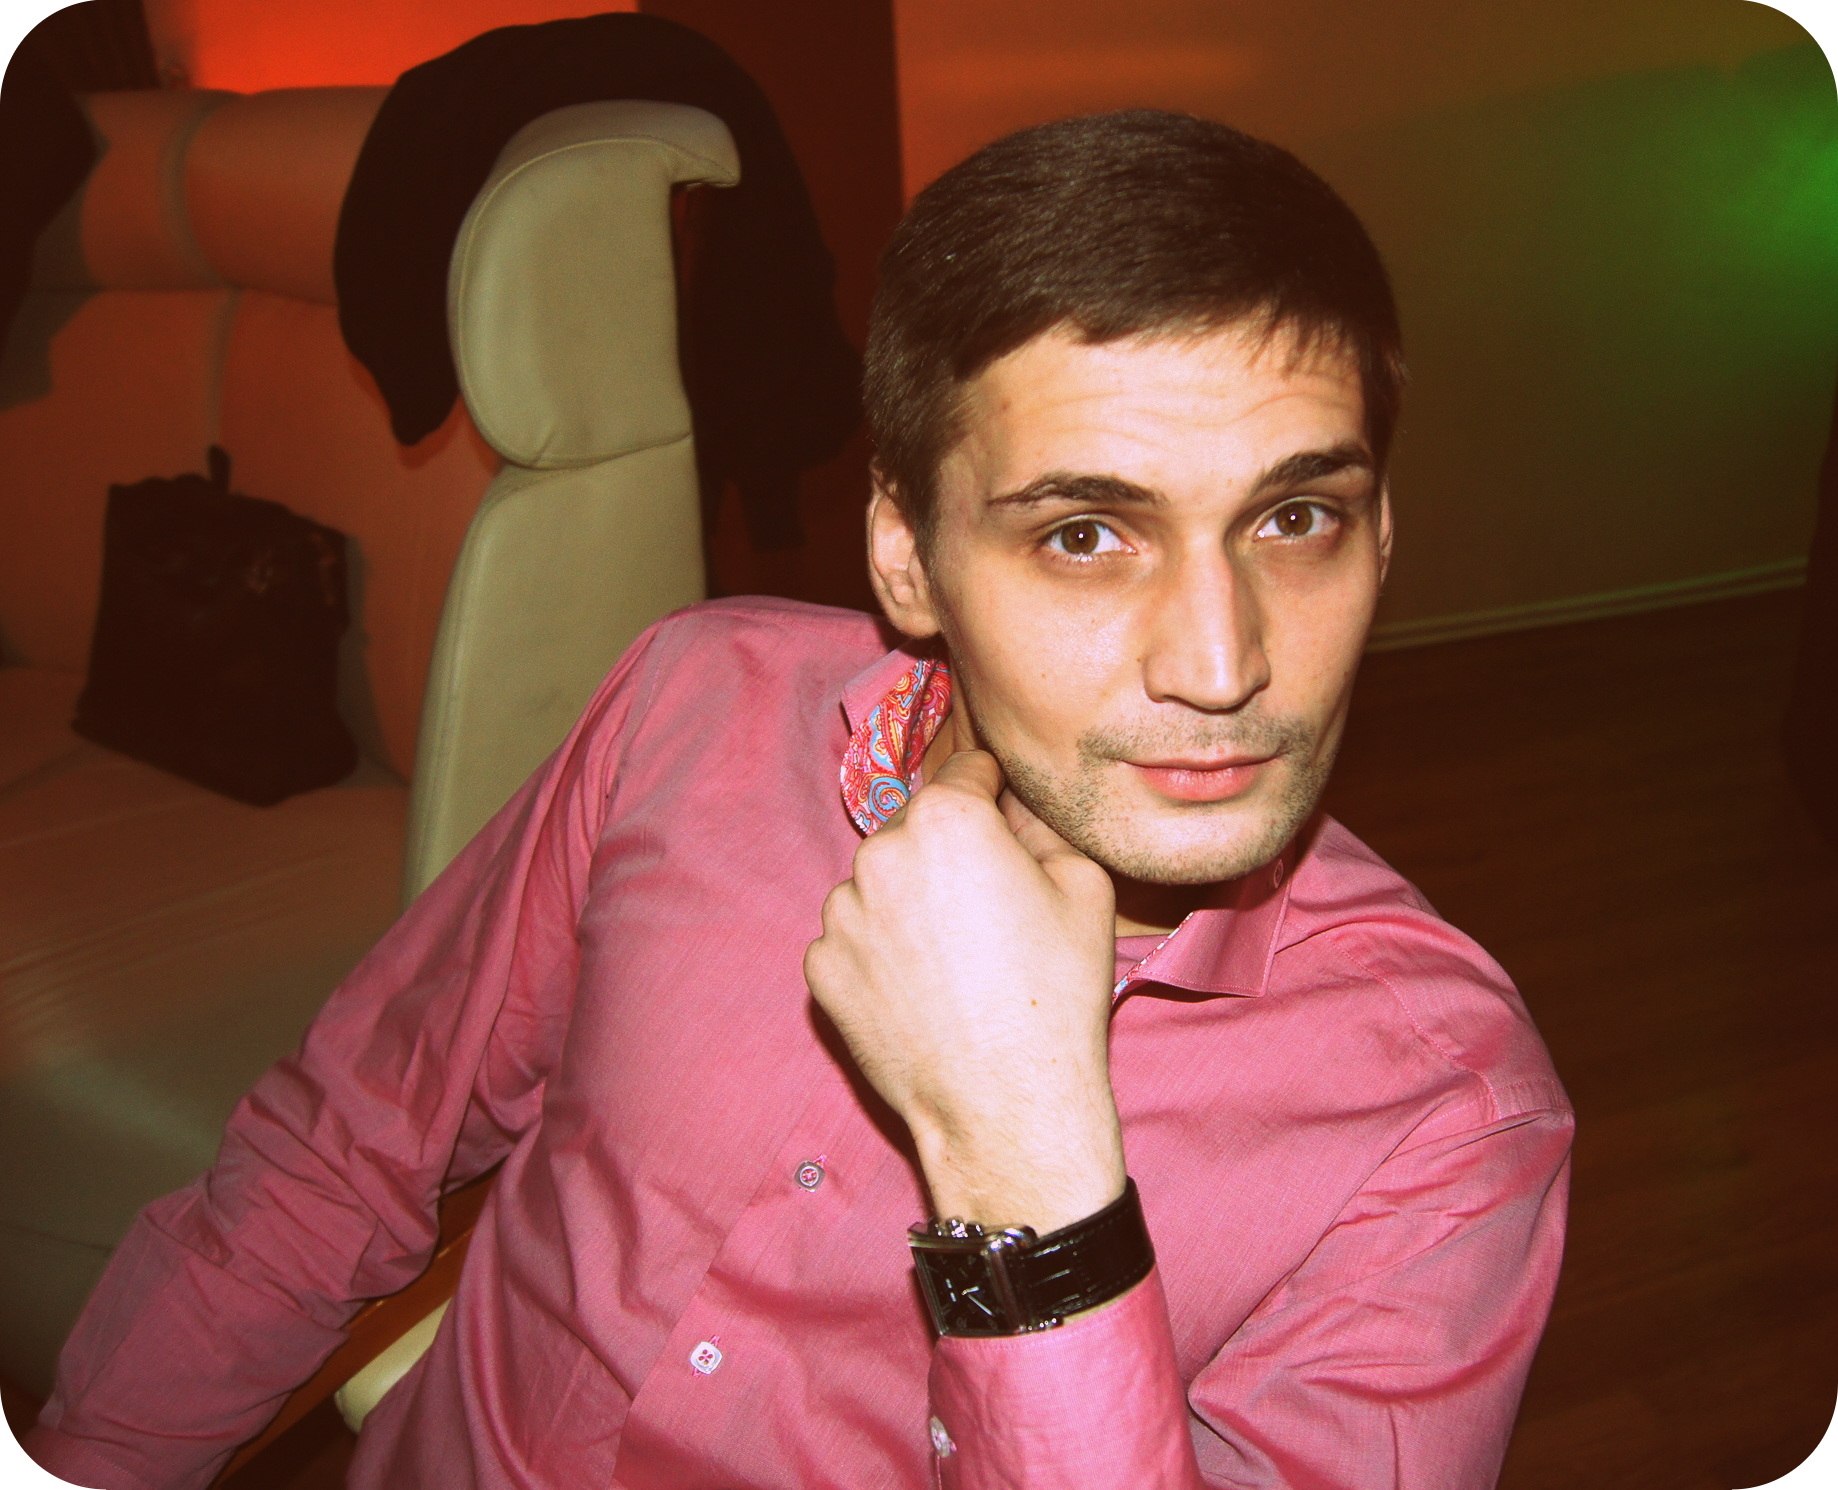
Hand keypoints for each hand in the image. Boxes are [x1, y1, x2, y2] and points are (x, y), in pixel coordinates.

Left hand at [803, 749, 1126, 1233]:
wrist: (1006, 1104)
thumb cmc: (1056, 994)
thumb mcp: (1085, 887)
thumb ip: (1042, 828)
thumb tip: (1016, 811)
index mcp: (948, 819)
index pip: (968, 772)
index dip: (995, 793)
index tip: (1005, 822)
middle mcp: (880, 853)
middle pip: (917, 829)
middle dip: (948, 853)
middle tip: (988, 909)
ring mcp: (841, 914)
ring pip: (878, 884)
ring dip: (907, 902)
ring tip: (954, 960)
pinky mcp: (821, 967)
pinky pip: (852, 940)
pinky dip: (879, 954)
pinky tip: (921, 990)